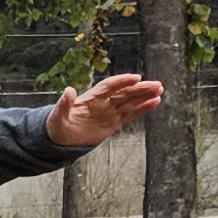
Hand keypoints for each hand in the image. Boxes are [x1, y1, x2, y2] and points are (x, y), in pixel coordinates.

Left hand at [44, 73, 165, 150]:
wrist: (60, 139)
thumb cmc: (57, 124)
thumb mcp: (57, 115)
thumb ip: (64, 104)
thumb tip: (68, 90)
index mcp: (90, 98)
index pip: (109, 87)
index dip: (122, 82)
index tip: (136, 78)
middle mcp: (103, 102)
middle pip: (124, 93)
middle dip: (140, 88)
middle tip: (156, 84)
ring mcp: (109, 112)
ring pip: (130, 102)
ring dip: (144, 96)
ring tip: (159, 90)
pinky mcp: (113, 122)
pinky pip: (130, 114)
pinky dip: (142, 108)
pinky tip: (155, 102)